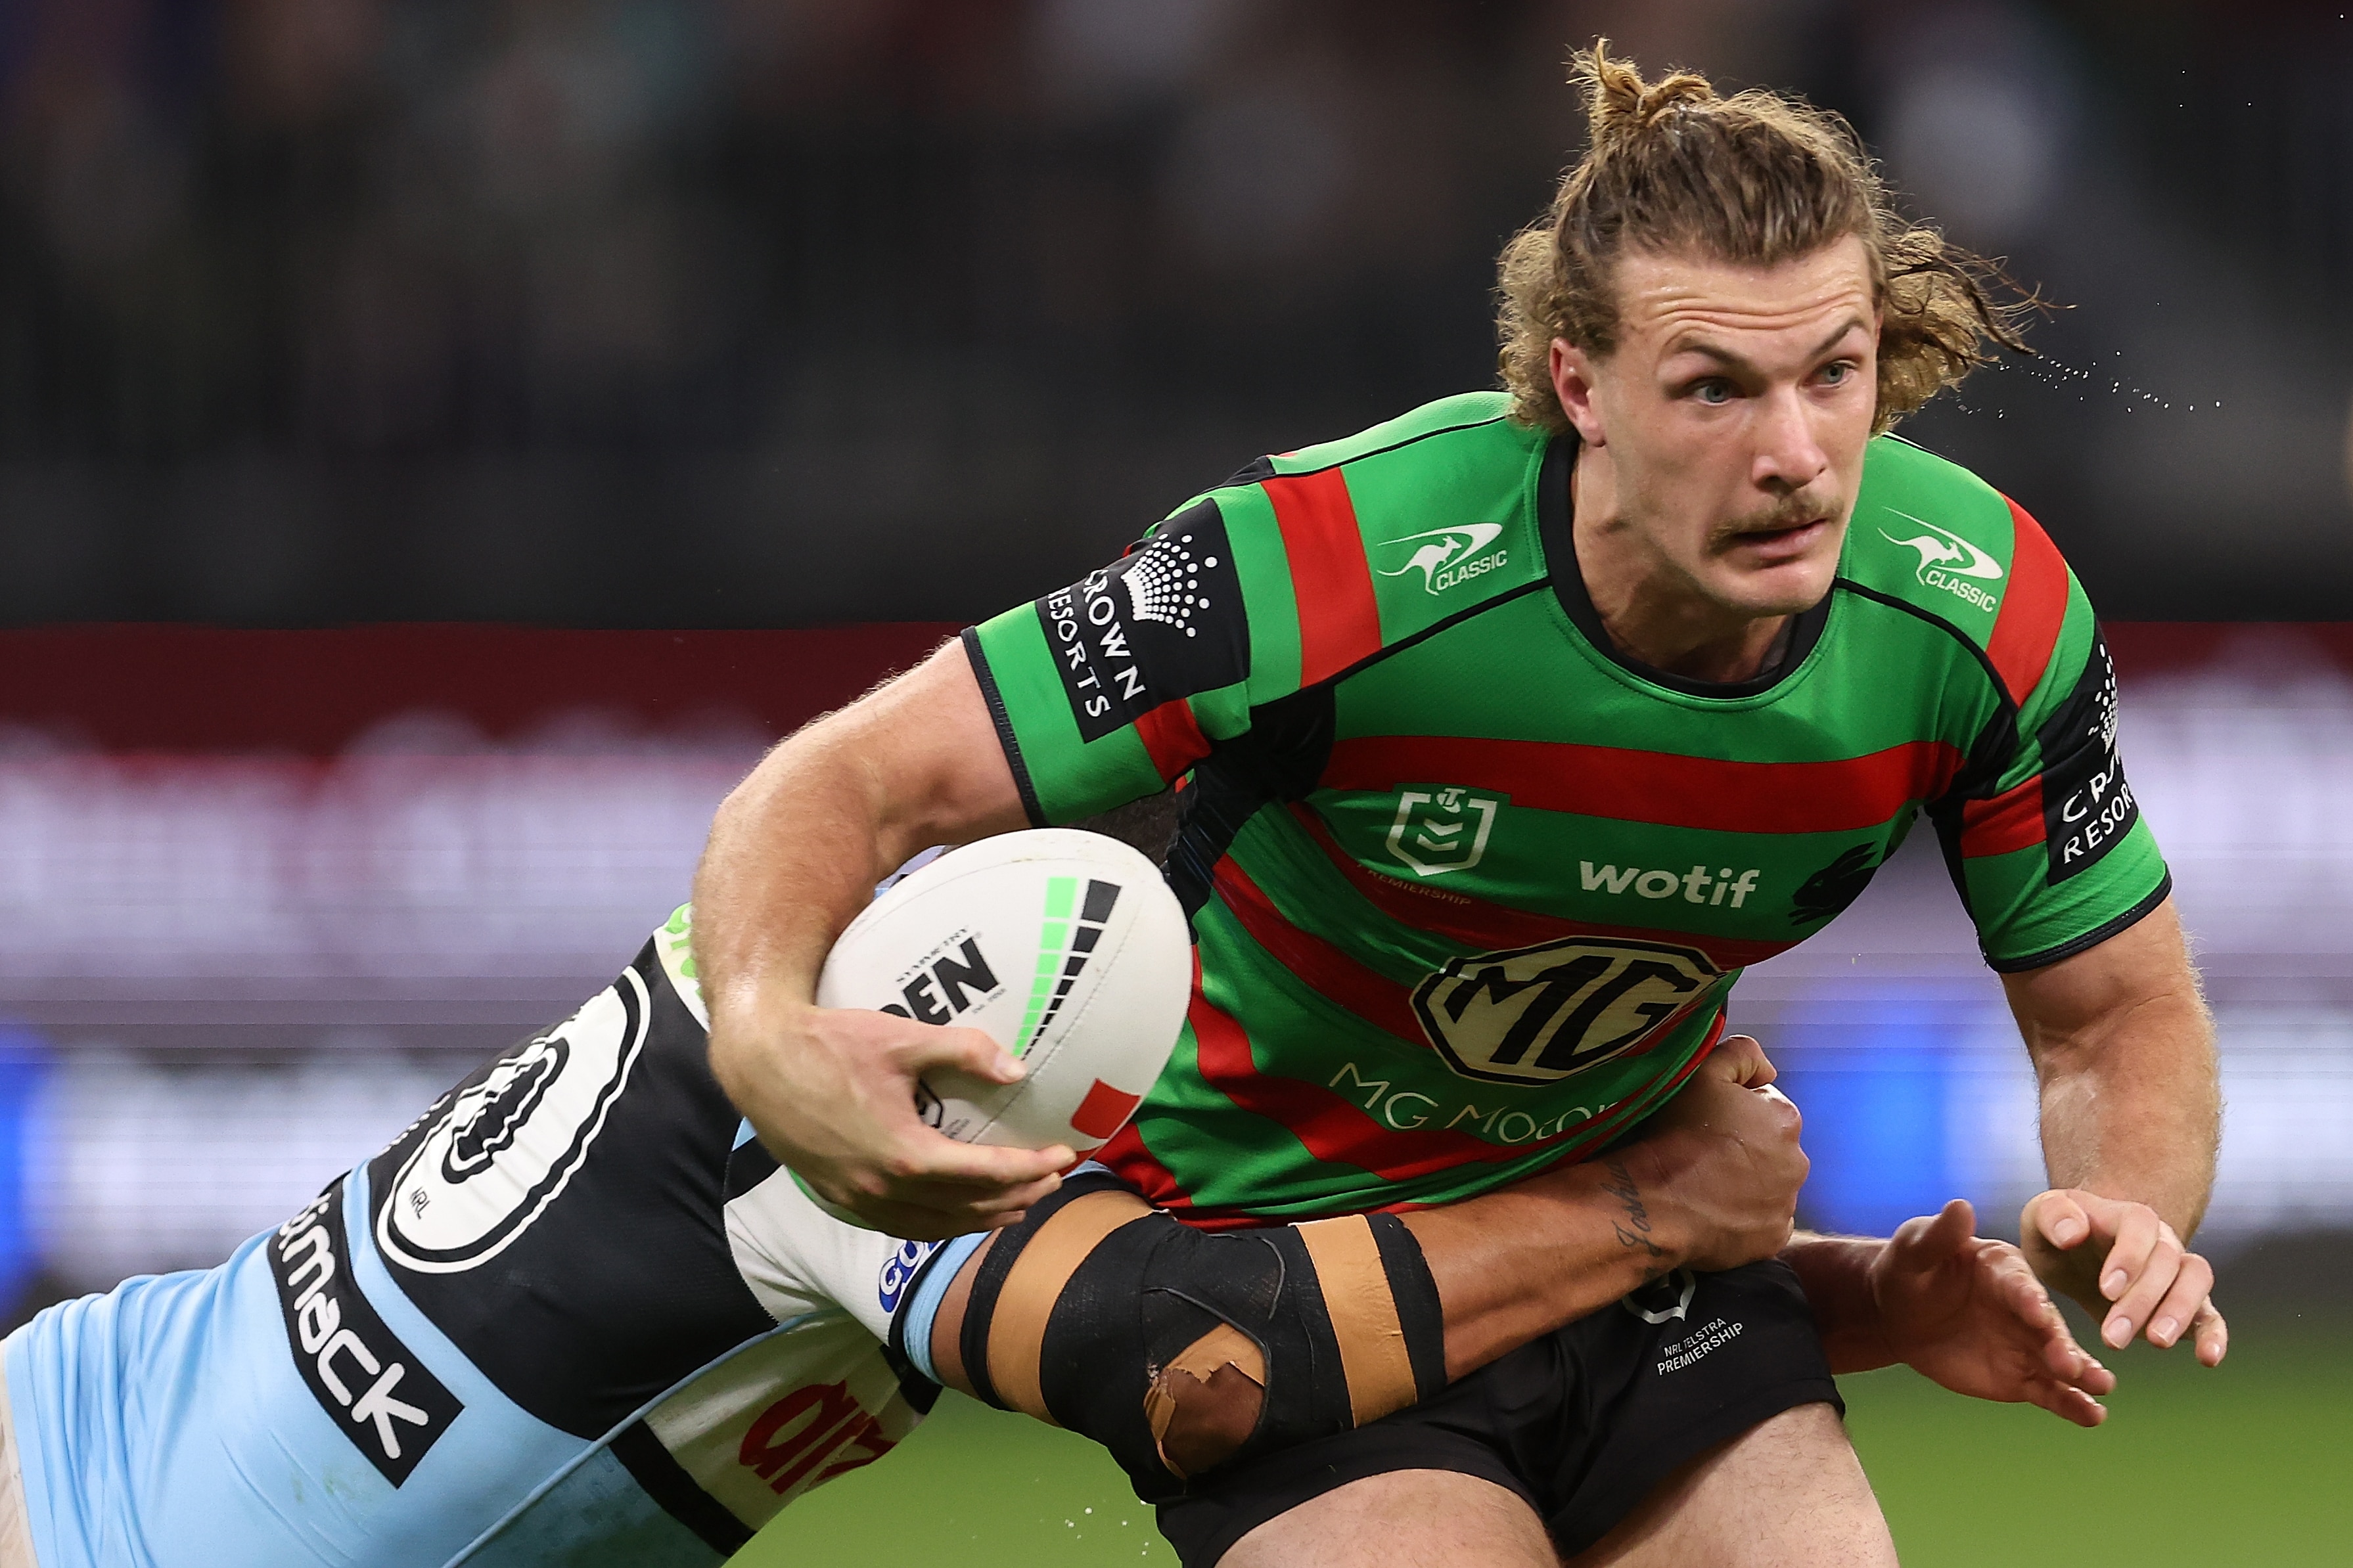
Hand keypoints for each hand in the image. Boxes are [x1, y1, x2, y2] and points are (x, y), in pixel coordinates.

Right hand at [710, 1000, 1071, 1238]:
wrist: (760, 1063)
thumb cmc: (829, 1044)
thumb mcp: (901, 1038)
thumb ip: (963, 1051)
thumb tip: (1017, 1069)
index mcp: (904, 1154)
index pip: (985, 1173)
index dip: (1030, 1169)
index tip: (1064, 1157)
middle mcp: (883, 1189)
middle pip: (966, 1207)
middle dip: (1016, 1196)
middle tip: (1052, 1181)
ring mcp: (859, 1199)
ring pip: (934, 1225)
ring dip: (981, 1219)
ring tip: (1018, 1206)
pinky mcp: (841, 1197)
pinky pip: (901, 1225)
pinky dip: (939, 1224)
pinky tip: (956, 1215)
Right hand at [1628, 1034, 1807, 1272]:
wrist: (1658, 1202)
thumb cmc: (1679, 1133)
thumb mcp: (1703, 1071)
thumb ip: (1742, 1054)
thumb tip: (1768, 1070)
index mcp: (1785, 1118)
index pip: (1763, 1104)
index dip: (1731, 1108)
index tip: (1704, 1119)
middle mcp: (1797, 1161)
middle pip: (1769, 1147)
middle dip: (1744, 1146)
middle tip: (1702, 1151)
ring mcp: (1786, 1205)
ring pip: (1767, 1185)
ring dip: (1745, 1181)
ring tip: (1704, 1183)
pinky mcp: (1772, 1240)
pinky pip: (1761, 1221)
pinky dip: (1744, 1216)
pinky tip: (1713, 1211)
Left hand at [1870, 1199, 2114, 1427]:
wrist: (1899, 1314)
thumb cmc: (1908, 1270)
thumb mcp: (1914, 1250)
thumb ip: (1938, 1235)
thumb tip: (1960, 1206)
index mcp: (2003, 1269)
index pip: (2019, 1284)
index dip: (2027, 1298)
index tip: (2037, 1311)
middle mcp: (2025, 1306)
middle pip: (2048, 1326)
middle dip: (2060, 1344)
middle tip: (2071, 1364)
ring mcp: (2027, 1343)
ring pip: (2058, 1360)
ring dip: (2081, 1374)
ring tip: (2102, 1387)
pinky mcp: (2021, 1375)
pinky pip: (2049, 1391)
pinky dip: (2071, 1403)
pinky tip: (2093, 1416)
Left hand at [2020, 1188, 2226, 1363]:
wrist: (2074, 1250)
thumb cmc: (2056, 1231)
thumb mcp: (2040, 1216)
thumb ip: (2053, 1216)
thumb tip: (2073, 1233)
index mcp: (2126, 1215)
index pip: (2141, 1226)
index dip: (2130, 1256)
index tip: (2106, 1289)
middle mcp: (2161, 1240)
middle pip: (2167, 1262)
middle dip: (2141, 1300)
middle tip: (2112, 1337)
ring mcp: (2177, 1272)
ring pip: (2195, 1284)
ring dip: (2178, 1314)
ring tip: (2156, 1342)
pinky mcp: (2186, 1305)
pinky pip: (2210, 1316)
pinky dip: (2214, 1335)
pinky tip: (2208, 1359)